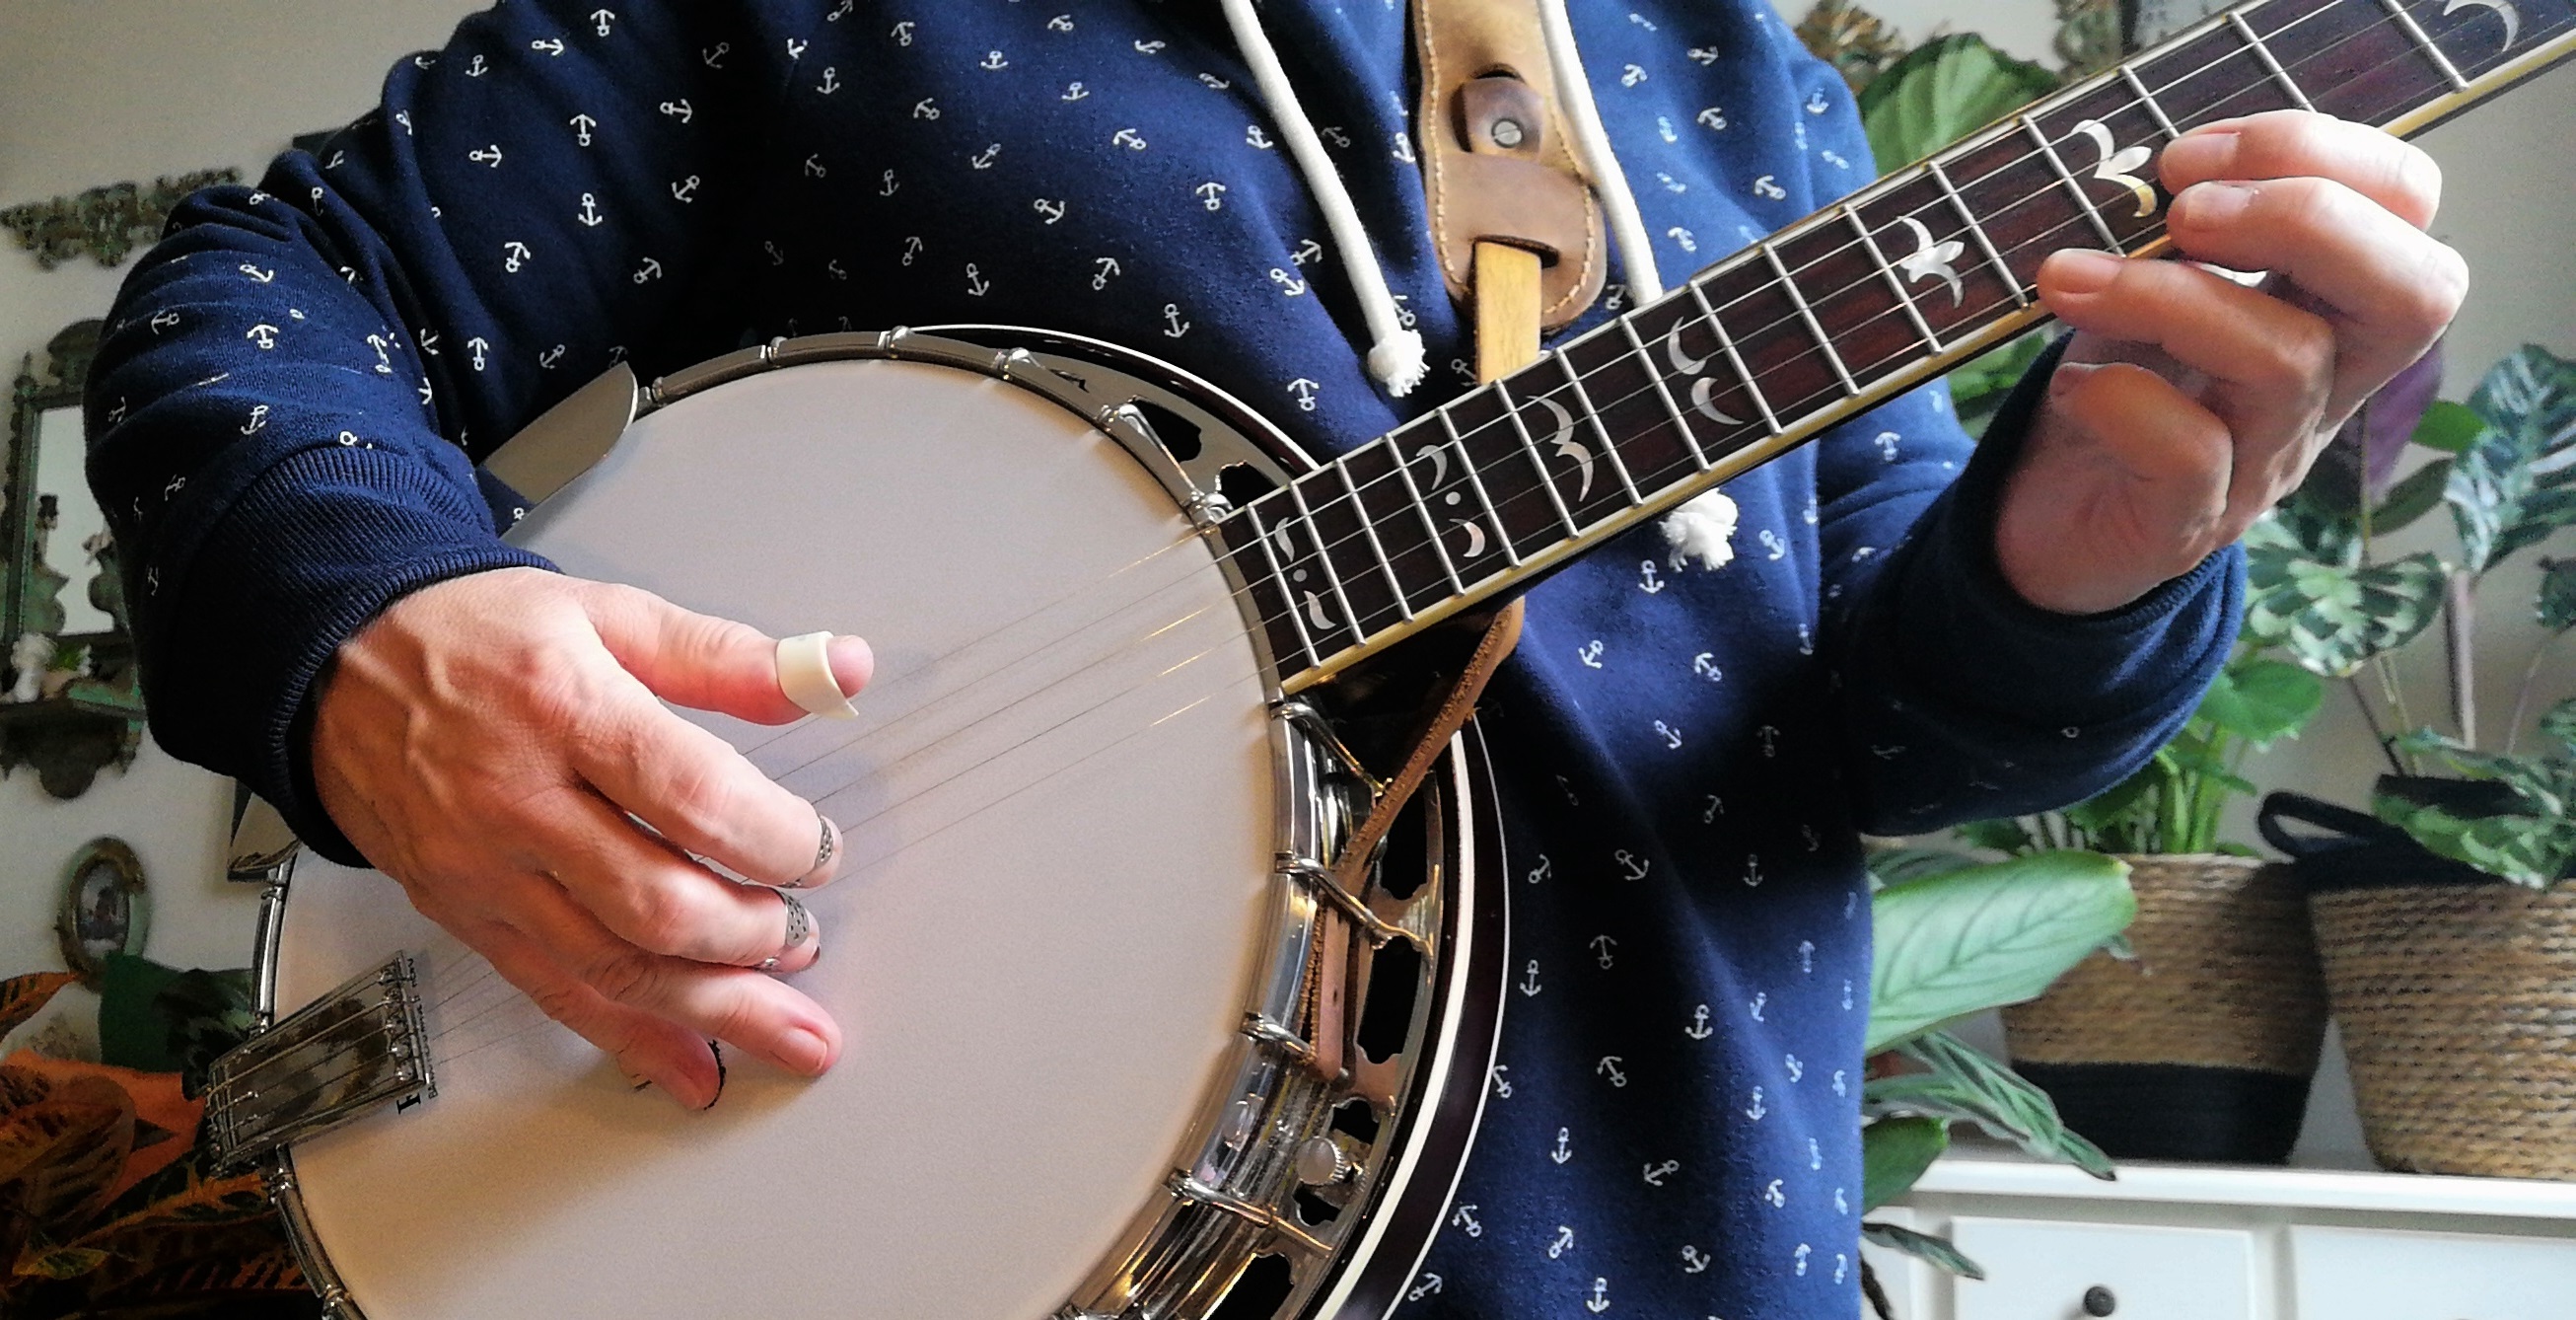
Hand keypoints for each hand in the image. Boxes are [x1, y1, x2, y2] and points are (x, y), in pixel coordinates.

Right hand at [311, 566, 873, 1107]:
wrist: (335, 668)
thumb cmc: (478, 637)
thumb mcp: (608, 612)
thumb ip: (727, 655)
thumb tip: (836, 672)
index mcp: (564, 708)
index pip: (690, 794)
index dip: (775, 837)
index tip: (820, 850)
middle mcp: (518, 801)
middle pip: (653, 902)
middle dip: (751, 934)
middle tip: (804, 931)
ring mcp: (487, 871)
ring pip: (612, 967)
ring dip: (714, 1007)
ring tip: (790, 1025)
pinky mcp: (467, 917)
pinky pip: (556, 995)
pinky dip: (633, 1043)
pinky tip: (694, 1069)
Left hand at [1997, 110, 2465, 613]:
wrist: (2043, 523)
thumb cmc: (2113, 384)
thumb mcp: (2150, 282)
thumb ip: (2178, 224)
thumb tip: (2165, 161)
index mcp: (2327, 309)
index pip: (2410, 206)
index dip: (2321, 151)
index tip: (2190, 158)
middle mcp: (2324, 388)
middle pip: (2419, 289)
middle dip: (2307, 214)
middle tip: (2183, 209)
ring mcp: (2265, 464)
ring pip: (2288, 360)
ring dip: (2168, 295)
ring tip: (2071, 282)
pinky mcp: (2188, 525)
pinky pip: (2191, 454)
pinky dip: (2121, 399)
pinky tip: (2072, 387)